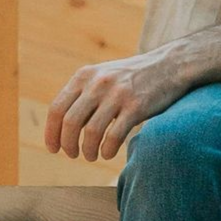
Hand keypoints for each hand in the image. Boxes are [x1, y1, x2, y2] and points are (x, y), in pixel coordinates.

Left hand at [45, 47, 190, 161]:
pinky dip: (107, 150)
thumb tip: (62, 128)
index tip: (53, 149)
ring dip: (87, 150)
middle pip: (70, 122)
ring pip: (91, 132)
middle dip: (67, 144)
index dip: (51, 133)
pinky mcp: (136, 106)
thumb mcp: (102, 77)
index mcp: (84, 76)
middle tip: (72, 155)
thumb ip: (82, 95)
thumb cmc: (132, 77)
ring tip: (91, 156)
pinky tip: (107, 154)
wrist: (169, 65)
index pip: (57, 108)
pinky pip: (114, 136)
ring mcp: (117, 94)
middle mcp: (98, 83)